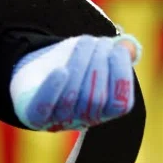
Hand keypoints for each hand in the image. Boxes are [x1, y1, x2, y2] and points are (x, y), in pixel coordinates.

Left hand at [10, 34, 140, 130]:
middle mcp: (82, 121)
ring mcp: (57, 120)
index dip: (121, 75)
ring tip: (83, 41)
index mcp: (103, 113)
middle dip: (98, 63)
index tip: (116, 49)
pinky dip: (53, 89)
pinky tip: (60, 70)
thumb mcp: (97, 57)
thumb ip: (116, 54)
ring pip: (72, 98)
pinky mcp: (34, 116)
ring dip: (80, 65)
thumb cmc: (72, 65)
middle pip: (95, 99)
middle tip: (97, 40)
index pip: (120, 104)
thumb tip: (128, 48)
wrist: (35, 75)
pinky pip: (43, 107)